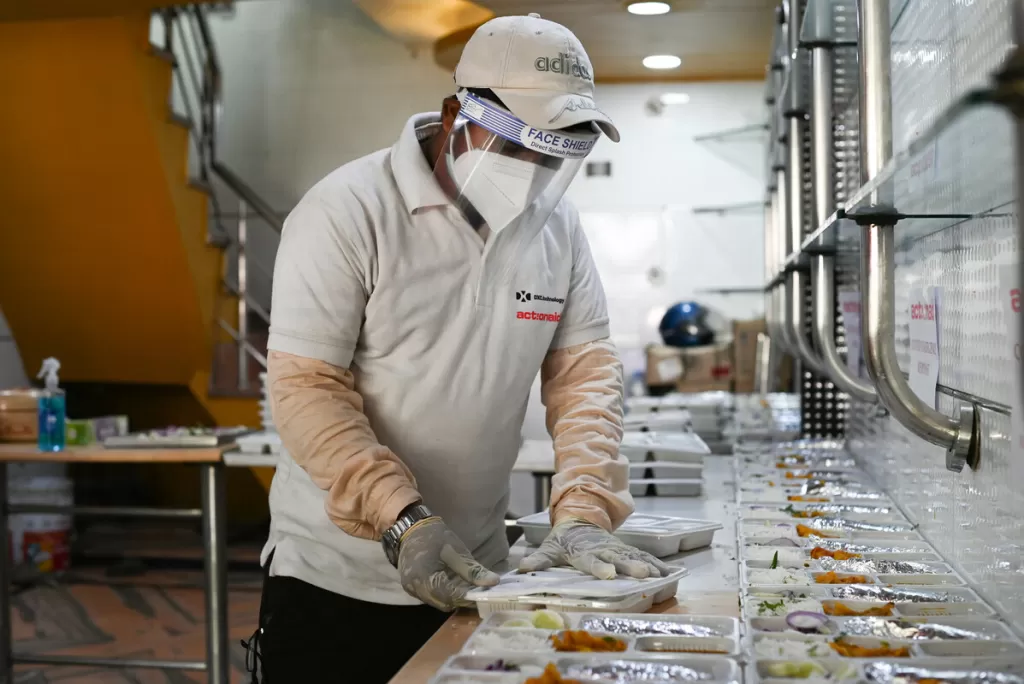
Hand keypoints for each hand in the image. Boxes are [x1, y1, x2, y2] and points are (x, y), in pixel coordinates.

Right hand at [398, 517, 499, 610]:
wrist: (411, 529)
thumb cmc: (435, 536)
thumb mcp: (456, 551)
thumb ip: (473, 570)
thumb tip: (494, 582)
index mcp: (424, 576)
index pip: (450, 595)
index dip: (468, 598)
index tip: (485, 596)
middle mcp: (415, 587)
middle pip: (444, 603)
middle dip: (462, 600)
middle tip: (479, 593)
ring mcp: (412, 589)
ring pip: (438, 602)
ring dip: (454, 598)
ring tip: (469, 589)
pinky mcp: (412, 588)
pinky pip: (432, 597)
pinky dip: (445, 594)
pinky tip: (455, 586)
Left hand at [519, 517, 673, 579]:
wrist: (580, 517)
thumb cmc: (564, 539)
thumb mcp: (549, 548)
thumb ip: (539, 559)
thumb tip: (522, 567)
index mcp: (583, 551)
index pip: (591, 560)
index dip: (599, 567)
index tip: (608, 574)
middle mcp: (603, 549)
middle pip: (617, 558)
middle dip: (630, 566)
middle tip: (642, 574)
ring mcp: (617, 548)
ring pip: (633, 557)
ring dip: (647, 566)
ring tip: (659, 575)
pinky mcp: (626, 550)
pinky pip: (643, 557)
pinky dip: (657, 565)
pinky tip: (671, 574)